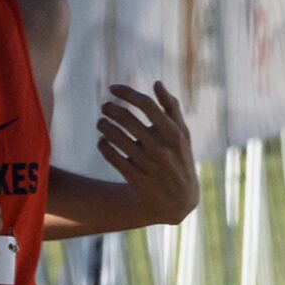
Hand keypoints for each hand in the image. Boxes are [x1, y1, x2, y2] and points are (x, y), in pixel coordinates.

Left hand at [97, 82, 198, 225]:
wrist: (179, 201)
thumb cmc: (180, 160)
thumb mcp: (183, 135)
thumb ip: (172, 109)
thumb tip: (157, 83)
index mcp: (173, 133)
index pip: (147, 105)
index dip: (127, 93)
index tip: (112, 88)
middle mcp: (161, 147)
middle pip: (127, 118)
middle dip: (110, 109)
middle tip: (105, 107)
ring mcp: (148, 164)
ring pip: (115, 137)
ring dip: (103, 126)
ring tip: (101, 123)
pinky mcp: (136, 178)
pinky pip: (111, 156)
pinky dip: (103, 145)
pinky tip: (103, 141)